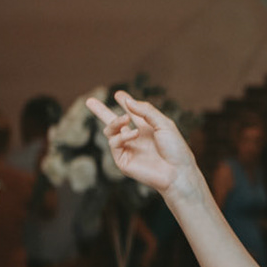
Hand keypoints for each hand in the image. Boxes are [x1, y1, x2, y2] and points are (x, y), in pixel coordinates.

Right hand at [86, 91, 200, 198]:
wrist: (177, 172)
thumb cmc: (175, 149)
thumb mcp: (164, 124)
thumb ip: (146, 111)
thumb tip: (127, 100)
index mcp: (148, 129)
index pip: (133, 113)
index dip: (126, 103)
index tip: (119, 94)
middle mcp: (136, 138)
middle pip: (114, 123)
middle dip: (101, 112)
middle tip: (89, 101)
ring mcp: (128, 149)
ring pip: (110, 131)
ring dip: (115, 122)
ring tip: (125, 119)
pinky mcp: (123, 161)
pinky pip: (114, 143)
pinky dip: (122, 136)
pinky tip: (134, 134)